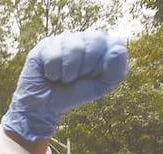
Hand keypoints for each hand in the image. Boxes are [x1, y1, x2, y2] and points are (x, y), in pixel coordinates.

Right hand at [2, 31, 127, 140]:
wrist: (45, 107)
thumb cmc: (74, 94)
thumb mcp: (101, 87)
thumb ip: (116, 71)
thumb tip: (117, 50)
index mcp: (102, 46)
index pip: (115, 43)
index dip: (106, 62)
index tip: (96, 76)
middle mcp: (84, 38)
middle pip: (96, 39)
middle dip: (87, 66)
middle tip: (77, 78)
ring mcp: (64, 39)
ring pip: (74, 47)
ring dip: (68, 72)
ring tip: (63, 78)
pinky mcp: (46, 44)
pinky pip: (54, 55)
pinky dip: (53, 72)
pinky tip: (50, 75)